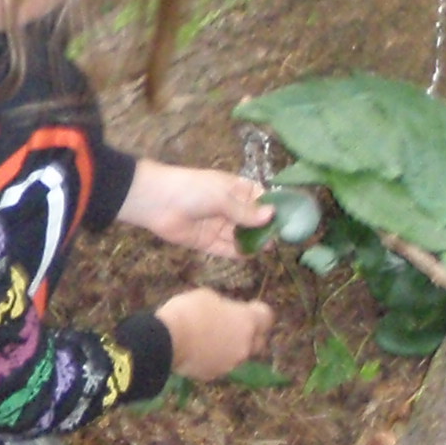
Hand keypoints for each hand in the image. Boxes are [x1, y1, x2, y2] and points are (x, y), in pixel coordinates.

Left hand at [117, 160, 273, 257]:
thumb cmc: (192, 190)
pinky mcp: (207, 242)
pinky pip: (227, 249)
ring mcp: (218, 225)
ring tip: (269, 247)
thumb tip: (272, 216)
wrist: (156, 202)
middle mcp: (228, 207)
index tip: (288, 218)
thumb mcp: (223, 197)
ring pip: (241, 236)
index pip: (260, 198)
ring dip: (253, 242)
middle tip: (281, 238)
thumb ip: (246, 211)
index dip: (273, 208)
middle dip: (265, 228)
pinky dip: (238, 253)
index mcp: (234, 189)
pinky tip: (251, 255)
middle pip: (252, 220)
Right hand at [155, 289, 276, 380]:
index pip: (266, 316)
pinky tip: (196, 351)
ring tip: (207, 339)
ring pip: (236, 356)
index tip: (246, 307)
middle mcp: (245, 346)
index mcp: (247, 321)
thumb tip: (224, 313)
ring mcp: (230, 364)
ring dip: (228, 348)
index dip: (256, 311)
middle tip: (230, 327)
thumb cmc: (189, 311)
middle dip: (248, 335)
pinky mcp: (214, 375)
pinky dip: (212, 359)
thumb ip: (224, 307)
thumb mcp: (208, 297)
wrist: (167, 341)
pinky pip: (218, 365)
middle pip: (256, 341)